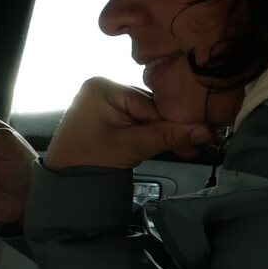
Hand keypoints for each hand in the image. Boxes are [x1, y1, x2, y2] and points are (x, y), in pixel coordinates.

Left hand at [43, 77, 216, 170]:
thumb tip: (205, 130)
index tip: (203, 132)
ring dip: (164, 132)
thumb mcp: (130, 148)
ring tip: (186, 147)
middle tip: (199, 143)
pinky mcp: (107, 112)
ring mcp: (104, 98)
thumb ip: (167, 137)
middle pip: (151, 106)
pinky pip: (137, 119)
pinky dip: (151, 133)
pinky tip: (170, 143)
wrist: (62, 182)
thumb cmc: (85, 163)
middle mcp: (103, 86)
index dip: (177, 120)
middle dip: (172, 127)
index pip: (152, 102)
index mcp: (103, 87)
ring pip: (147, 114)